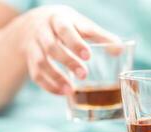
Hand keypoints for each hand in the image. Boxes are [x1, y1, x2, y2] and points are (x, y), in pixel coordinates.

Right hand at [4, 5, 118, 94]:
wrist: (33, 23)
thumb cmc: (66, 25)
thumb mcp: (80, 25)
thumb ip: (100, 36)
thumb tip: (120, 50)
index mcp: (58, 19)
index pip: (65, 30)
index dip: (75, 43)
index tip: (88, 56)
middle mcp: (43, 31)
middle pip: (51, 47)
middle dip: (67, 61)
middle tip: (84, 75)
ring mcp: (34, 46)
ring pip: (40, 62)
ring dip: (56, 77)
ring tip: (71, 90)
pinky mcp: (30, 59)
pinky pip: (35, 74)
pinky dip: (48, 85)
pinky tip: (62, 93)